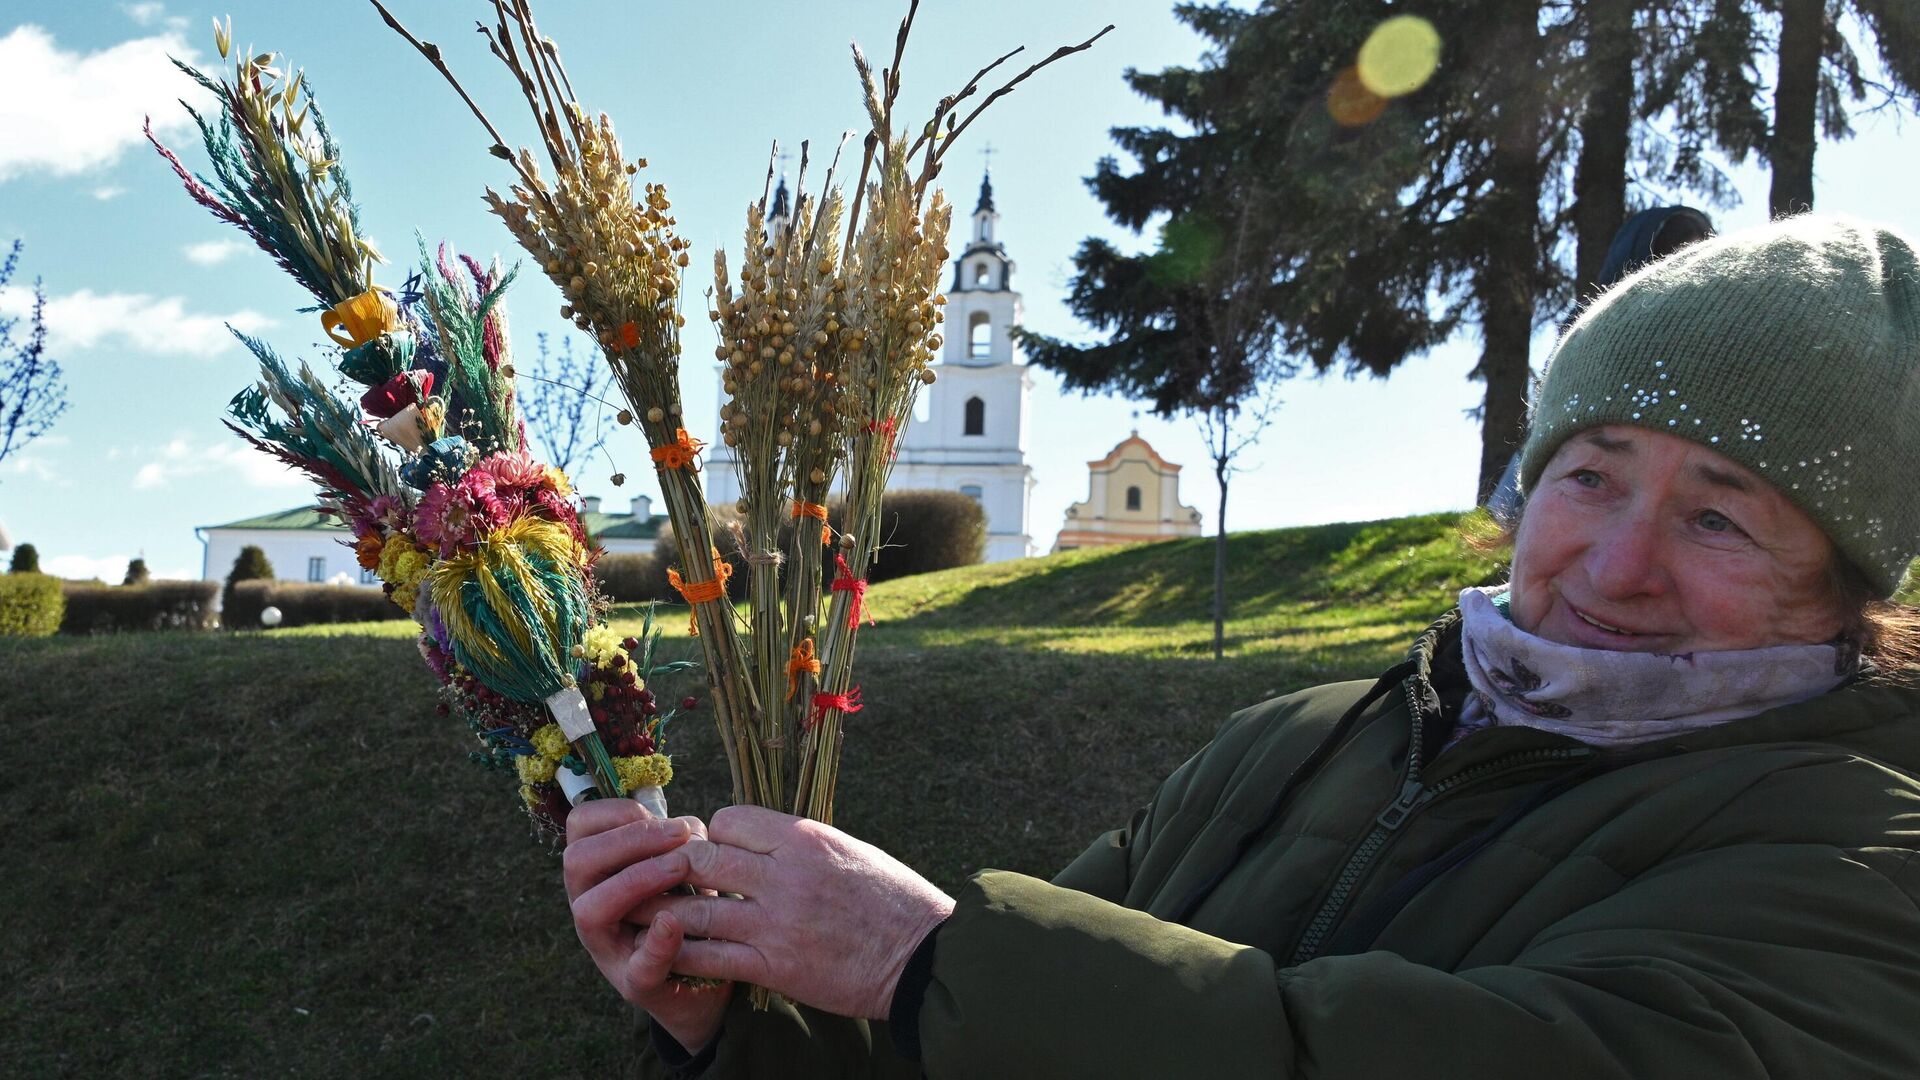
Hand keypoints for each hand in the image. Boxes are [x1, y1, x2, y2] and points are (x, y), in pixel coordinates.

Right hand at [564, 799, 731, 1053]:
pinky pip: (639, 965)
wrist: (701, 976)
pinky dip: (657, 944)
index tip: (653, 810)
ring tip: (683, 866)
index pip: (579, 826)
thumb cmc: (686, 905)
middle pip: (577, 861)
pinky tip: (674, 923)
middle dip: (630, 840)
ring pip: (590, 909)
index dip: (612, 811)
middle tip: (679, 835)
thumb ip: (674, 842)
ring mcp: (606, 948)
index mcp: (595, 871)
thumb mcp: (678, 865)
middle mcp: (588, 906)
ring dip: (638, 880)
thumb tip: (686, 827)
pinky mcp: (637, 984)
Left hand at [635, 805, 954, 1019]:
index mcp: (805, 839)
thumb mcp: (847, 850)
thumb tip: (753, 835)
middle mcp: (787, 876)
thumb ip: (797, 843)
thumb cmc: (890, 899)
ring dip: (665, 909)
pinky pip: (708, 957)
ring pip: (695, 907)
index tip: (711, 848)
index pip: (730, 820)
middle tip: (667, 877)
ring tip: (648, 911)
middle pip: (702, 858)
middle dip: (678, 867)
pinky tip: (667, 950)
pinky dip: (680, 951)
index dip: (712, 833)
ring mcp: (777, 923)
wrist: (922, 957)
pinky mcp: (775, 967)